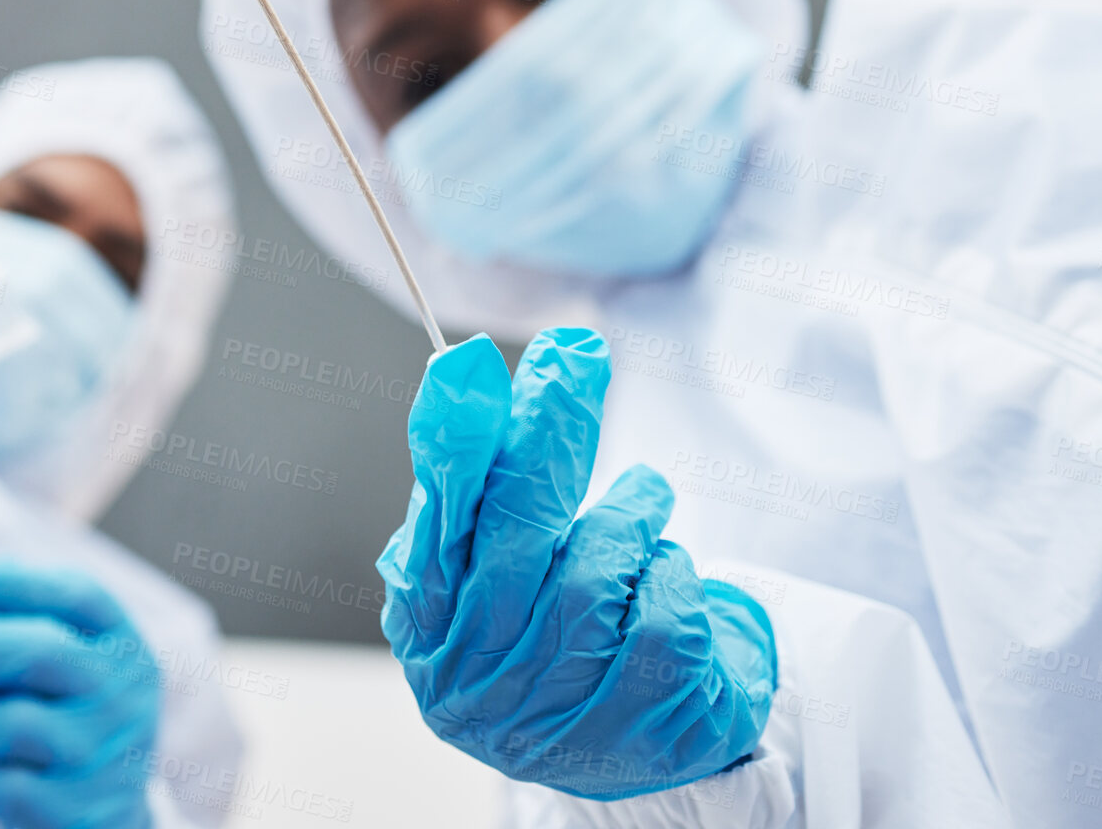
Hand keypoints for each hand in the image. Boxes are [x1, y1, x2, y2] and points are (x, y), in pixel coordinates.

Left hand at [0, 564, 159, 828]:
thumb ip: (26, 619)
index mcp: (126, 648)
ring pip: (9, 723)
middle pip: (43, 652)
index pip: (78, 596)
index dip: (11, 584)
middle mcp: (126, 698)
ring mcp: (105, 757)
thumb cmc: (68, 716)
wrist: (112, 814)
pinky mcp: (80, 812)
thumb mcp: (67, 661)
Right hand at [376, 328, 775, 799]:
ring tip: (641, 500)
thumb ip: (470, 485)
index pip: (436, 515)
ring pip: (596, 569)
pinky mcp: (634, 730)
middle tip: (575, 355)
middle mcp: (475, 674)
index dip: (452, 437)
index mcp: (428, 623)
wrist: (619, 745)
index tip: (468, 361)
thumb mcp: (484, 561)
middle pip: (514, 530)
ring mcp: (551, 708)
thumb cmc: (539, 629)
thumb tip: (458, 375)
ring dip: (630, 515)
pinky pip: (664, 614)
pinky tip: (662, 574)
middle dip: (546, 432)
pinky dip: (673, 575)